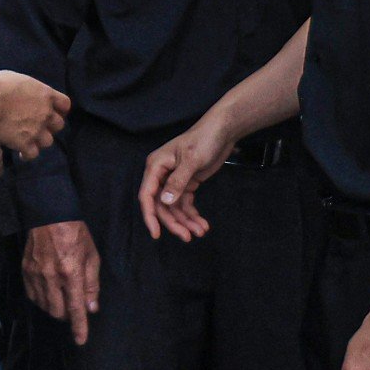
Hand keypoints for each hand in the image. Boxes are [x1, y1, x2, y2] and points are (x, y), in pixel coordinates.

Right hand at [0, 73, 67, 159]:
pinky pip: (32, 154)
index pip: (65, 104)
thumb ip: (28, 90)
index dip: (60, 109)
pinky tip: (20, 153)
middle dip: (50, 126)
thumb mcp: (18, 79)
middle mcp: (46, 113)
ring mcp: (37, 130)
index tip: (52, 111)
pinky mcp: (25, 143)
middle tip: (37, 126)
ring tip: (28, 139)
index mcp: (45, 95)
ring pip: (48, 141)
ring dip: (39, 140)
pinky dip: (27, 154)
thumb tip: (25, 93)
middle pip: (59, 125)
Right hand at [23, 220, 101, 345]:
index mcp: (71, 273)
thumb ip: (92, 285)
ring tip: (61, 298)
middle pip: (57, 312)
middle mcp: (51, 276)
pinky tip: (48, 292)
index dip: (79, 327)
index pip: (76, 308)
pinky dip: (41, 299)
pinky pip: (32, 295)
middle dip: (67, 316)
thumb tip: (91, 308)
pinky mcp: (25, 270)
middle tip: (73, 308)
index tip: (80, 341)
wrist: (48, 214)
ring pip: (43, 305)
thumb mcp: (92, 257)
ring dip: (54, 308)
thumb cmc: (75, 234)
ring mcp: (35, 274)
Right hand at [138, 118, 232, 241]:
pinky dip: (193, 214)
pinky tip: (203, 223)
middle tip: (188, 237)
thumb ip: (177, 182)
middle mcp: (161, 175)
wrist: (222, 132)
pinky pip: (185, 203)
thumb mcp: (191, 160)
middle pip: (162, 205)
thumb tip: (163, 202)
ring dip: (186, 221)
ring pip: (174, 207)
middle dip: (174, 222)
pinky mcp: (187, 183)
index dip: (150, 216)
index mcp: (156, 166)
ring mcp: (174, 180)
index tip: (156, 234)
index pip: (147, 195)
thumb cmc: (203, 140)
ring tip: (201, 231)